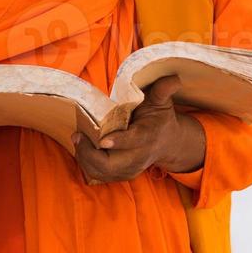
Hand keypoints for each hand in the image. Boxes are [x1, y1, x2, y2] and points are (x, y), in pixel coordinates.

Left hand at [70, 76, 205, 184]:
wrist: (167, 143)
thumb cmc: (159, 118)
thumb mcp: (162, 102)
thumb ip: (163, 90)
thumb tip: (174, 77)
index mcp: (148, 137)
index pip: (133, 141)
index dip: (119, 142)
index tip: (103, 141)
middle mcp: (139, 157)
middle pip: (111, 165)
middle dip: (90, 154)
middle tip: (77, 135)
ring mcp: (130, 169)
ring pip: (101, 172)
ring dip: (85, 158)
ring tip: (77, 139)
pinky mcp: (122, 176)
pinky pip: (99, 175)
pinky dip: (86, 163)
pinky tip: (82, 148)